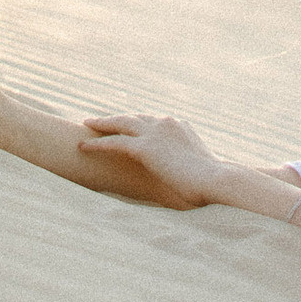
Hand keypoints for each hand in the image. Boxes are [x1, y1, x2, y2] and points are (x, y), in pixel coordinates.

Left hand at [77, 114, 230, 208]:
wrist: (217, 181)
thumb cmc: (213, 184)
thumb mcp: (200, 170)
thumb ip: (187, 167)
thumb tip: (187, 181)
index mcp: (181, 127)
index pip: (153, 120)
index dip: (138, 123)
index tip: (126, 126)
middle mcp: (167, 123)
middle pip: (135, 117)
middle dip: (117, 118)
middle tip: (100, 120)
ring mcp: (155, 133)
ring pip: (121, 124)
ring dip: (102, 124)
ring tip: (87, 125)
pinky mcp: (145, 147)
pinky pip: (114, 142)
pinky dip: (97, 144)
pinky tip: (83, 146)